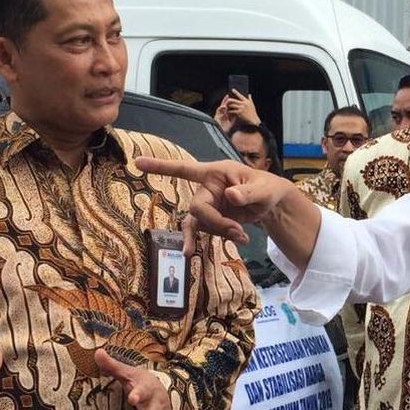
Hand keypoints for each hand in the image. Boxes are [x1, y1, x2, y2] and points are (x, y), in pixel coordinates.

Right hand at [135, 156, 296, 252]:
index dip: (161, 167)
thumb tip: (231, 196)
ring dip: (219, 232)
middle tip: (238, 231)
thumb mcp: (263, 189)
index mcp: (214, 173)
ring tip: (243, 236)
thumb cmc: (266, 188)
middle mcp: (206, 188)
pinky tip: (216, 247)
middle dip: (216, 223)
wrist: (271, 203)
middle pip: (197, 208)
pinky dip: (211, 239)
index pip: (184, 169)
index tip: (138, 162)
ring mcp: (207, 205)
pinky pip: (201, 231)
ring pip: (199, 223)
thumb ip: (248, 193)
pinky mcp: (210, 219)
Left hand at [214, 90, 259, 130]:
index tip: (232, 89)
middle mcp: (243, 104)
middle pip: (233, 100)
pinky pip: (232, 111)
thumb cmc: (253, 113)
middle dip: (229, 101)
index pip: (240, 95)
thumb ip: (250, 99)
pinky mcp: (239, 113)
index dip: (236, 92)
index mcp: (246, 101)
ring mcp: (241, 108)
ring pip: (231, 105)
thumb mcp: (252, 105)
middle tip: (226, 102)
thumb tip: (249, 94)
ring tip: (226, 108)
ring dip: (228, 107)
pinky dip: (229, 112)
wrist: (253, 120)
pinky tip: (228, 112)